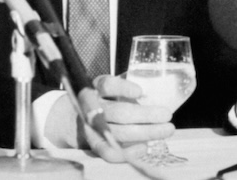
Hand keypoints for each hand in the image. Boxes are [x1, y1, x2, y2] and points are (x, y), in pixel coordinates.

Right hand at [44, 74, 173, 162]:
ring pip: (118, 132)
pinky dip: (127, 152)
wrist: (68, 119)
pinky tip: (144, 148)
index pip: (107, 85)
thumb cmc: (100, 99)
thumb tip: (151, 96)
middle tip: (168, 114)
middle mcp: (92, 107)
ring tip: (167, 130)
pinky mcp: (92, 144)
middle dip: (146, 114)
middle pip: (119, 112)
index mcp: (96, 87)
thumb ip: (125, 89)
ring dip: (146, 132)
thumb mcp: (108, 88)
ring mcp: (91, 127)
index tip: (141, 92)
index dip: (124, 88)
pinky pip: (108, 152)